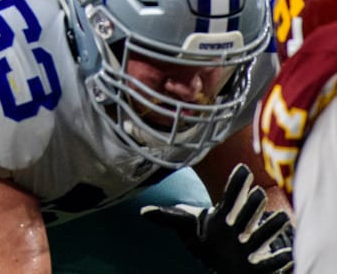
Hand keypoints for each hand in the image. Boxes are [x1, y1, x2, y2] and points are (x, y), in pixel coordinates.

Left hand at [140, 163, 293, 272]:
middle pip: (247, 211)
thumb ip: (166, 217)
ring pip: (264, 233)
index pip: (229, 196)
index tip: (243, 168)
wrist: (222, 260)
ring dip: (273, 226)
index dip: (236, 183)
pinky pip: (271, 263)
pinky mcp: (258, 264)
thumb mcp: (185, 226)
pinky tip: (288, 257)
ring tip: (282, 219)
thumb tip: (143, 212)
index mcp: (223, 215)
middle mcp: (240, 226)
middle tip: (258, 194)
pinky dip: (280, 260)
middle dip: (252, 204)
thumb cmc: (205, 238)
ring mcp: (251, 244)